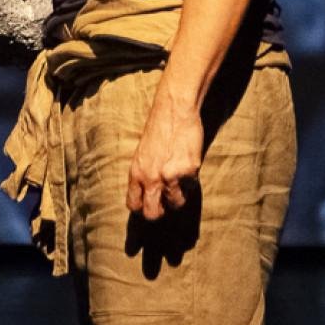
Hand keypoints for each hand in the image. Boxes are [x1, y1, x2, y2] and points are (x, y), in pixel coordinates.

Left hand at [126, 88, 205, 219]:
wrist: (174, 110)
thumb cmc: (159, 129)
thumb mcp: (142, 154)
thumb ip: (143, 175)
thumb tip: (148, 195)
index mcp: (136, 173)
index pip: (134, 205)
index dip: (142, 208)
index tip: (150, 204)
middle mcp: (151, 178)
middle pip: (152, 214)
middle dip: (160, 212)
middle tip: (166, 203)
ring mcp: (171, 177)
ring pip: (176, 204)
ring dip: (179, 196)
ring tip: (180, 181)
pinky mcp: (189, 172)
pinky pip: (191, 188)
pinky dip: (191, 182)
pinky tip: (188, 166)